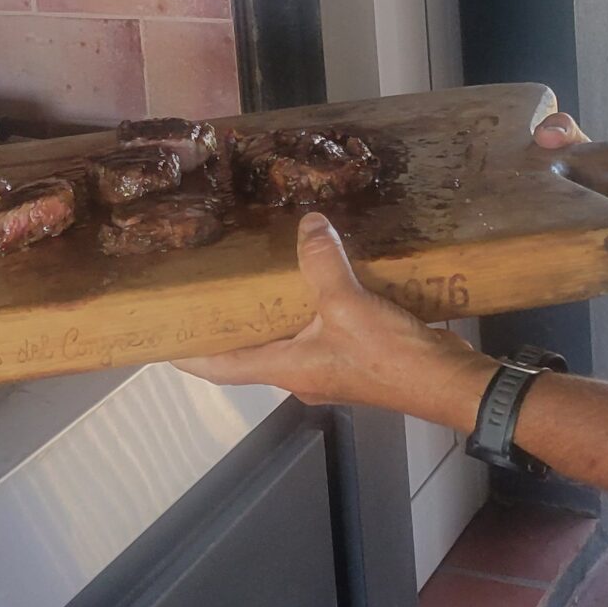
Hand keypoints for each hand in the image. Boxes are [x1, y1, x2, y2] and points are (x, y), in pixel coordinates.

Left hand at [174, 212, 496, 429]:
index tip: (157, 339)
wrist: (449, 384)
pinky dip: (310, 305)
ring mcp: (328, 367)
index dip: (187, 355)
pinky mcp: (356, 356)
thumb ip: (323, 262)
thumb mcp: (349, 304)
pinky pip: (321, 328)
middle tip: (208, 287)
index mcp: (285, 368)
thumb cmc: (390, 358)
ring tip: (256, 272)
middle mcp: (300, 373)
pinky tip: (316, 275)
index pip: (221, 367)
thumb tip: (308, 222)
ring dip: (272, 311)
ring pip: (287, 338)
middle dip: (230, 324)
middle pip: (250, 352)